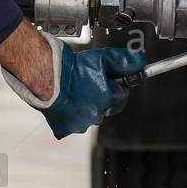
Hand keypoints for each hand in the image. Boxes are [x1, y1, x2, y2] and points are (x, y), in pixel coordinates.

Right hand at [1, 33, 144, 138]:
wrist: (45, 77)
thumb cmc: (72, 69)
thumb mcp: (102, 58)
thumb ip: (125, 61)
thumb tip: (141, 63)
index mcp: (109, 100)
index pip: (121, 96)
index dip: (113, 85)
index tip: (104, 78)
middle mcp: (97, 115)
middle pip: (106, 107)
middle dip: (100, 96)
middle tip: (87, 83)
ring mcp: (81, 124)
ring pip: (90, 116)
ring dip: (85, 106)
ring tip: (74, 91)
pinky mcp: (65, 129)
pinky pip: (73, 123)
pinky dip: (71, 115)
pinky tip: (65, 102)